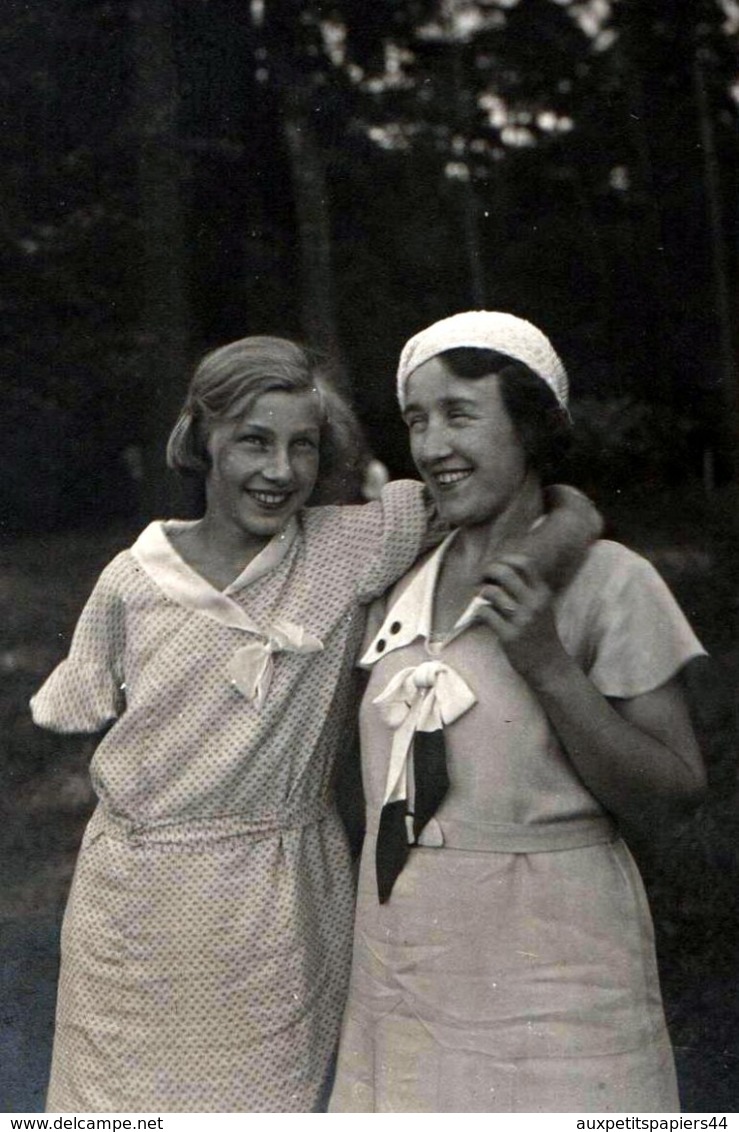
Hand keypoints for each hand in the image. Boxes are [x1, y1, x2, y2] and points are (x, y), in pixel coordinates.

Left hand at [475, 553, 566, 678]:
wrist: (549, 666)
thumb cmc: (541, 634)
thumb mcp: (542, 607)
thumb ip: (527, 589)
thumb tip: (499, 570)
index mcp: (542, 593)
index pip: (523, 562)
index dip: (504, 559)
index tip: (494, 568)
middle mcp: (533, 603)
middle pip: (504, 572)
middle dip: (486, 571)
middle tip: (480, 579)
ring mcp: (521, 619)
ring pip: (491, 592)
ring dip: (481, 592)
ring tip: (482, 599)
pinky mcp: (509, 635)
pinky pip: (485, 612)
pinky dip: (479, 611)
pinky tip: (483, 616)